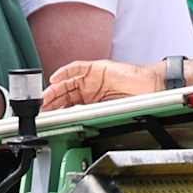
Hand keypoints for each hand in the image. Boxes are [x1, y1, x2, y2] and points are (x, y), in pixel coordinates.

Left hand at [41, 59, 164, 109]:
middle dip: (53, 101)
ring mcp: (93, 78)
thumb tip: (72, 124)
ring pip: (68, 81)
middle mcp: (90, 88)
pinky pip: (77, 67)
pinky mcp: (97, 67)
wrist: (151, 90)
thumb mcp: (108, 113)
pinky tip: (56, 78)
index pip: (69, 104)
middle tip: (42, 108)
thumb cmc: (135, 103)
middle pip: (66, 93)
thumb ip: (91, 115)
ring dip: (56, 88)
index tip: (46, 117)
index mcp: (92, 101)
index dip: (57, 109)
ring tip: (46, 96)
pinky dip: (65, 71)